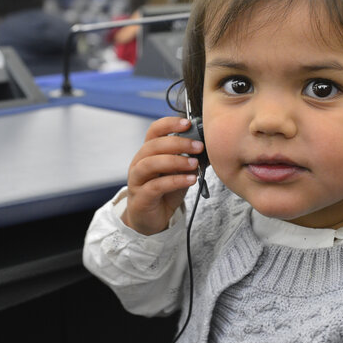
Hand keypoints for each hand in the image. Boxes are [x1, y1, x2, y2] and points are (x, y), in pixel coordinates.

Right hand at [123, 117, 204, 235]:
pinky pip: (156, 185)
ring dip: (175, 161)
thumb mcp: (178, 172)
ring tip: (194, 164)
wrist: (151, 219)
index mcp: (148, 152)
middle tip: (199, 146)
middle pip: (153, 145)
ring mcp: (137, 180)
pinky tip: (190, 179)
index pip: (154, 131)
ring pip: (150, 163)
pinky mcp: (141, 197)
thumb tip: (206, 147)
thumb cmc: (165, 192)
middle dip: (178, 143)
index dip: (169, 124)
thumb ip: (188, 159)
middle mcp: (139, 162)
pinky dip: (175, 180)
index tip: (187, 123)